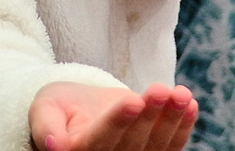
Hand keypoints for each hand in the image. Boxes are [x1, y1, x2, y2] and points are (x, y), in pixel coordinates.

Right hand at [29, 81, 197, 150]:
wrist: (79, 112)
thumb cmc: (59, 108)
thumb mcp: (44, 108)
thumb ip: (46, 126)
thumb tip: (55, 146)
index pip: (100, 141)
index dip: (118, 122)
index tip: (133, 100)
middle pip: (132, 145)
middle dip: (150, 116)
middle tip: (161, 89)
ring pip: (155, 147)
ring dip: (171, 120)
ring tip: (181, 94)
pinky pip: (169, 147)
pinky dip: (182, 128)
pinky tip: (190, 105)